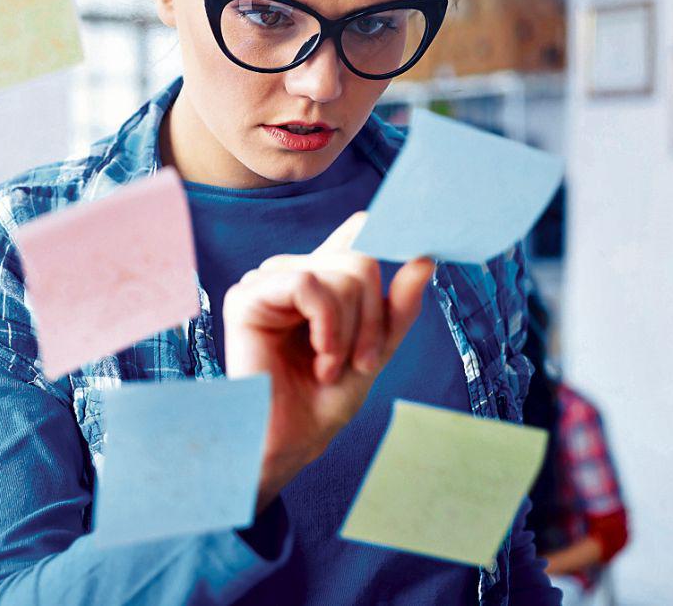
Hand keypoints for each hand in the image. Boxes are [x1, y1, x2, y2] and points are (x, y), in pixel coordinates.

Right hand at [223, 211, 433, 512]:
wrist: (291, 442)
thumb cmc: (323, 402)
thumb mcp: (376, 350)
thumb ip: (398, 308)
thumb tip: (425, 261)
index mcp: (323, 283)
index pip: (356, 233)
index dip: (382, 230)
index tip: (419, 246)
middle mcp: (295, 274)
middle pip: (361, 261)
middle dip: (373, 318)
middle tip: (360, 363)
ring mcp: (269, 282)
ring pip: (340, 274)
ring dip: (350, 330)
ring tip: (331, 367)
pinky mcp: (247, 295)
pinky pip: (308, 285)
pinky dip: (327, 326)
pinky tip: (319, 357)